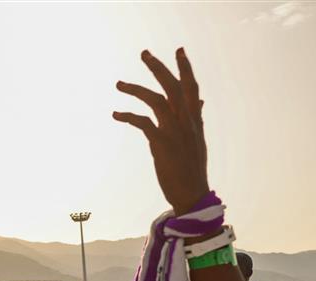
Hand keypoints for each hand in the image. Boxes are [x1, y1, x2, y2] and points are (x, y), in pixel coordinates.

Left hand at [113, 49, 208, 215]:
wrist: (192, 194)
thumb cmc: (191, 169)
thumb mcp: (197, 140)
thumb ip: (196, 119)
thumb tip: (200, 103)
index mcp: (195, 120)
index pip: (191, 87)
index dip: (185, 69)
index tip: (178, 51)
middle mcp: (187, 122)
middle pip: (173, 86)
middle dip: (158, 68)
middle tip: (143, 54)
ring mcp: (175, 131)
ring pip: (156, 100)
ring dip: (136, 89)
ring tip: (119, 84)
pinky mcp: (161, 143)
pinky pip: (143, 122)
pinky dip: (128, 115)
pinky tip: (116, 114)